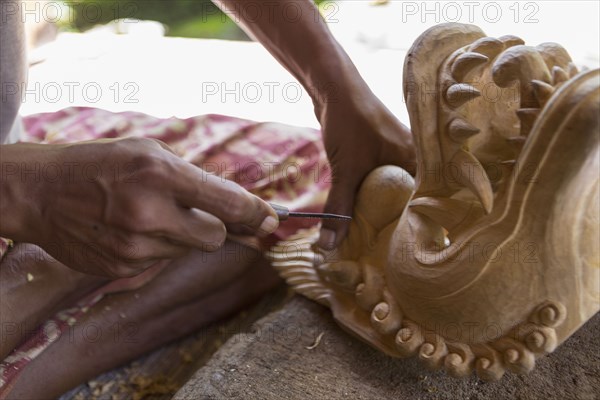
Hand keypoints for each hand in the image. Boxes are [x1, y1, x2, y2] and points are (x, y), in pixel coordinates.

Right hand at [0, 138, 278, 276]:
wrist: (40, 192)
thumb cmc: (102, 164)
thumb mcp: (151, 153)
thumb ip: (198, 180)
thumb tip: (243, 209)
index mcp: (160, 173)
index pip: (228, 203)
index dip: (256, 214)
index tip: (270, 221)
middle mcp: (149, 212)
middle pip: (215, 236)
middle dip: (215, 226)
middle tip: (196, 212)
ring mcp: (134, 245)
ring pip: (187, 250)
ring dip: (180, 235)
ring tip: (148, 215)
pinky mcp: (122, 268)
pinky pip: (161, 262)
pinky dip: (156, 248)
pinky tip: (129, 230)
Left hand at [316, 85, 415, 248]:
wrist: (334, 87)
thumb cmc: (349, 122)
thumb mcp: (346, 170)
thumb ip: (339, 209)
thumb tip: (328, 246)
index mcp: (418, 160)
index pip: (427, 202)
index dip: (420, 227)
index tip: (411, 252)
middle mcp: (413, 158)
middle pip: (410, 200)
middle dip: (399, 225)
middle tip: (391, 254)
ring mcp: (397, 156)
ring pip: (393, 191)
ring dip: (384, 212)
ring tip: (379, 241)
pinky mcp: (381, 154)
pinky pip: (380, 183)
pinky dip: (372, 198)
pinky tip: (365, 216)